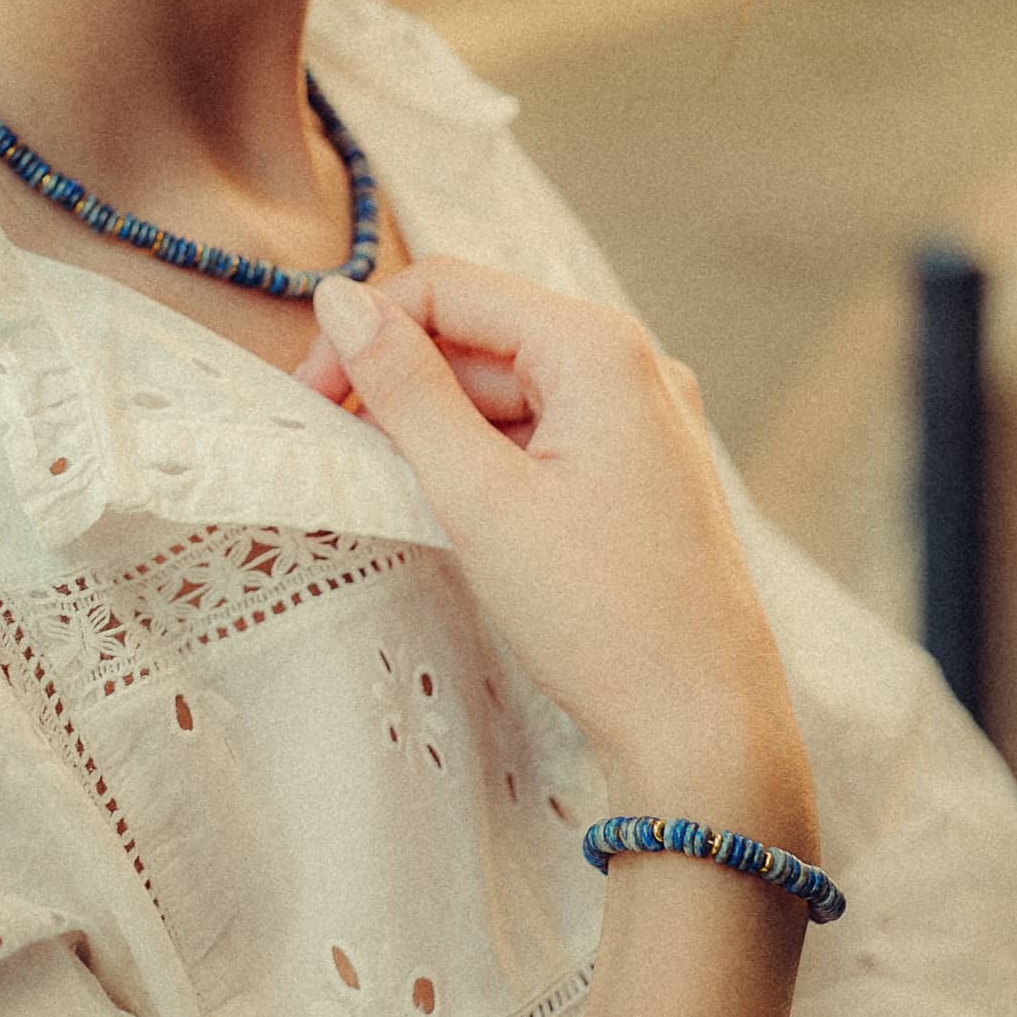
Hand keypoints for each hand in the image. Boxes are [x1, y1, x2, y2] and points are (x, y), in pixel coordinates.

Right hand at [294, 256, 807, 791]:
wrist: (708, 729)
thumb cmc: (600, 616)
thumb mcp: (479, 497)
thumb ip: (405, 390)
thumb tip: (337, 301)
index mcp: (598, 346)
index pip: (449, 287)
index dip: (367, 330)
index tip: (308, 396)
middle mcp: (633, 361)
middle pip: (482, 331)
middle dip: (402, 376)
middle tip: (337, 443)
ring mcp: (645, 414)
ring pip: (511, 383)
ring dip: (442, 419)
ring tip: (395, 486)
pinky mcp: (643, 464)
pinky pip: (546, 426)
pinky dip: (490, 451)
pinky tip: (455, 502)